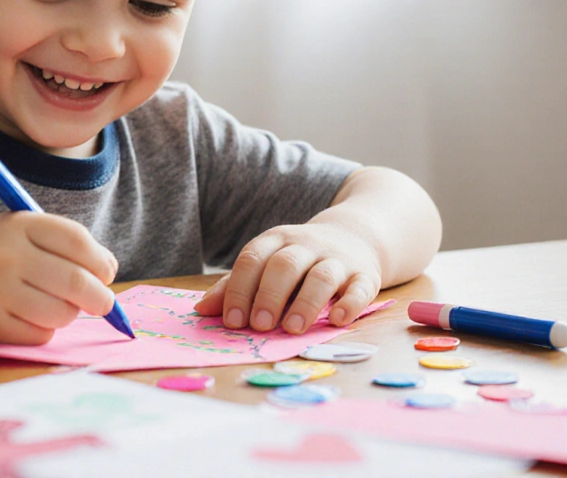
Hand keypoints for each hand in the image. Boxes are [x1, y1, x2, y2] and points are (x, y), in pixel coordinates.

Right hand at [0, 211, 118, 344]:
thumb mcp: (17, 232)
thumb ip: (61, 244)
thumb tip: (108, 269)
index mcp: (18, 225)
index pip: (77, 240)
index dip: (100, 260)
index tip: (106, 272)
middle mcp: (7, 256)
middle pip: (76, 281)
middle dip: (100, 297)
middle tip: (104, 303)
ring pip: (61, 313)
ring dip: (68, 314)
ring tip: (55, 306)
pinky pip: (40, 334)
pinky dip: (44, 329)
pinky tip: (28, 318)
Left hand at [195, 210, 382, 333]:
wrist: (355, 236)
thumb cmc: (300, 260)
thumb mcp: (266, 264)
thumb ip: (236, 286)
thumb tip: (201, 310)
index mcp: (275, 241)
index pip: (252, 259)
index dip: (240, 289)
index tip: (232, 321)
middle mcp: (306, 246)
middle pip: (285, 265)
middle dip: (269, 296)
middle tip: (259, 326)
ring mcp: (337, 259)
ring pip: (321, 276)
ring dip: (305, 303)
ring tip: (292, 329)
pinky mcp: (365, 275)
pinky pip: (360, 288)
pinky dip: (350, 304)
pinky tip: (337, 321)